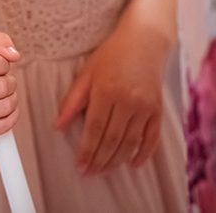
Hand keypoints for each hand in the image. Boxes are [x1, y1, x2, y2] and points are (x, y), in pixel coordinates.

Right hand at [0, 32, 21, 140]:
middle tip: (2, 80)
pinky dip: (12, 115)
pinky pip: (4, 125)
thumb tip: (14, 55)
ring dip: (12, 98)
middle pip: (2, 87)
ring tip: (2, 94)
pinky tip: (4, 108)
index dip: (2, 64)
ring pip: (6, 106)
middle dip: (9, 82)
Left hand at [55, 20, 169, 173]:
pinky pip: (152, 137)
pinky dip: (144, 153)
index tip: (79, 165)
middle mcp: (128, 100)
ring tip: (104, 171)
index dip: (87, 150)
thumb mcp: (87, 73)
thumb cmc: (111, 55)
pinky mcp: (158, 109)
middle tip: (90, 173)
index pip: (95, 128)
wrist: (144, 41)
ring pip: (131, 142)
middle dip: (100, 160)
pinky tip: (133, 164)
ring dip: (117, 160)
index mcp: (106, 91)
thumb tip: (57, 126)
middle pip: (113, 139)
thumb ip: (72, 100)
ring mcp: (145, 106)